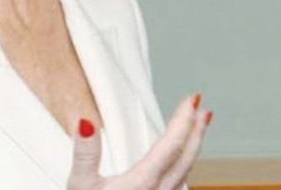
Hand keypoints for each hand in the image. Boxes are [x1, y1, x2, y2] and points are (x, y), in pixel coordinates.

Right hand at [67, 93, 211, 189]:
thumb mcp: (79, 186)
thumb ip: (84, 153)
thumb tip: (86, 123)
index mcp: (141, 185)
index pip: (171, 146)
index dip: (183, 120)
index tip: (193, 100)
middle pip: (185, 158)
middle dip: (195, 130)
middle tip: (202, 109)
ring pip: (184, 174)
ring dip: (192, 148)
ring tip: (197, 128)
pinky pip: (177, 188)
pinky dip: (183, 168)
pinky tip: (180, 164)